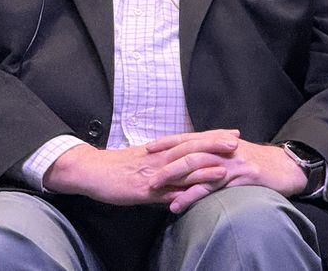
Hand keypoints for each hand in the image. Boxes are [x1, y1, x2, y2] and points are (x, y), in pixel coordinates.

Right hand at [42, 129, 239, 205]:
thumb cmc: (118, 165)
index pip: (193, 139)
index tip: (234, 132)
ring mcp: (152, 173)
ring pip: (182, 168)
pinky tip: (195, 194)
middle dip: (215, 145)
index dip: (214, 136)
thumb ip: (166, 160)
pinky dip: (182, 192)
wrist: (91, 170)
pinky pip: (165, 191)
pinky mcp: (143, 190)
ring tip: (224, 168)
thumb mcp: (145, 158)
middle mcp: (160, 158)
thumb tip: (185, 163)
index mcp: (161, 149)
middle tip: (236, 142)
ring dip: (204, 168)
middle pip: (191, 148)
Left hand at [145, 134, 307, 212]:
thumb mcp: (236, 152)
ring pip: (197, 167)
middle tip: (147, 174)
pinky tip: (178, 205)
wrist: (288, 167)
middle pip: (189, 151)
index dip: (168, 142)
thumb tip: (194, 157)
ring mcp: (231, 161)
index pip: (189, 137)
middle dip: (166, 162)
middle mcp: (224, 147)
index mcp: (221, 140)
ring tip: (156, 189)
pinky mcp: (239, 176)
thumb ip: (216, 152)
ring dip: (174, 179)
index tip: (148, 148)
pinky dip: (192, 196)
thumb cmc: (260, 162)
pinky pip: (211, 186)